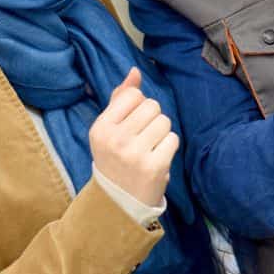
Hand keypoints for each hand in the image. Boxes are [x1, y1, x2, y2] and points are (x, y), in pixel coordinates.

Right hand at [89, 68, 178, 206]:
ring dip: (162, 133)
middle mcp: (115, 139)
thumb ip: (121, 99)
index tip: (131, 124)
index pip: (133, 95)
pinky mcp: (154, 166)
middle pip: (152, 106)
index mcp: (101, 128)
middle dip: (152, 119)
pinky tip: (157, 158)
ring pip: (165, 121)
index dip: (138, 106)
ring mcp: (134, 154)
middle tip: (141, 139)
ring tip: (149, 148)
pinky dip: (169, 147)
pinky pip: (173, 139)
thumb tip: (135, 71)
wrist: (119, 202)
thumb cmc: (115, 159)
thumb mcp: (109, 130)